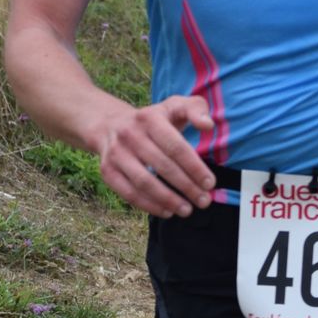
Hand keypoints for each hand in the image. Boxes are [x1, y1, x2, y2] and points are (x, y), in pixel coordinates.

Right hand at [93, 94, 217, 215]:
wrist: (110, 124)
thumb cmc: (153, 119)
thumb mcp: (174, 106)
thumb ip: (196, 109)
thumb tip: (208, 125)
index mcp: (150, 118)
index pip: (175, 147)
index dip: (194, 167)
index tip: (210, 184)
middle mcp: (130, 134)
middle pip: (162, 166)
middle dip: (186, 187)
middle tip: (204, 201)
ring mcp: (116, 154)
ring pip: (144, 182)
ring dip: (168, 200)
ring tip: (187, 210)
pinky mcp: (107, 171)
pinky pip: (129, 193)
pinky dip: (149, 206)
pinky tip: (167, 211)